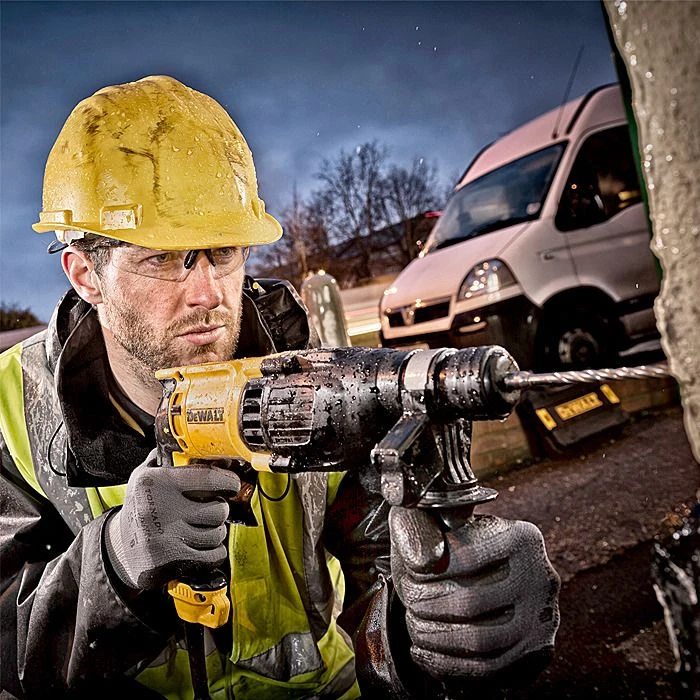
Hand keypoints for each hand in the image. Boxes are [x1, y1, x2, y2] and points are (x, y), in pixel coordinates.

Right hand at [104, 450, 240, 590]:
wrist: (120, 548)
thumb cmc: (141, 506)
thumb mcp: (145, 475)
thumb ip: (172, 458)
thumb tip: (211, 451)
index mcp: (156, 483)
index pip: (208, 477)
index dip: (228, 480)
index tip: (232, 484)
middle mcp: (158, 510)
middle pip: (218, 509)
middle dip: (221, 509)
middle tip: (212, 508)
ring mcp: (164, 539)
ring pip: (217, 534)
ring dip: (217, 531)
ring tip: (203, 527)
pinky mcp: (170, 562)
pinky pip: (212, 556)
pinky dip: (214, 552)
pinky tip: (201, 545)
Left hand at [389, 509, 559, 681]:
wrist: (482, 568)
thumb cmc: (449, 540)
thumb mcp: (431, 518)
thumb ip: (419, 528)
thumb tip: (421, 560)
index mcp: (520, 537)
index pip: (465, 557)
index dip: (426, 571)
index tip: (409, 573)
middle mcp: (541, 577)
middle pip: (472, 602)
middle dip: (427, 606)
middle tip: (409, 600)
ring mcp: (543, 617)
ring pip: (480, 641)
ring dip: (434, 637)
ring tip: (415, 624)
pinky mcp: (536, 651)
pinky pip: (488, 668)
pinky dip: (447, 664)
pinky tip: (424, 651)